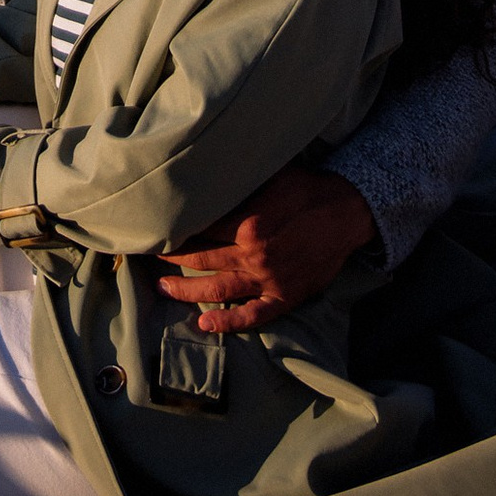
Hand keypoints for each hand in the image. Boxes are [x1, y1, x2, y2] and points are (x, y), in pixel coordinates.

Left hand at [157, 165, 374, 336]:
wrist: (347, 212)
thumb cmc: (306, 188)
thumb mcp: (270, 173)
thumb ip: (237, 180)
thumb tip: (202, 171)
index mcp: (247, 223)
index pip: (199, 228)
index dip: (174, 228)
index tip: (154, 226)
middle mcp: (253, 254)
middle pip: (200, 259)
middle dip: (171, 258)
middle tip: (149, 255)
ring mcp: (268, 280)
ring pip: (217, 290)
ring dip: (185, 292)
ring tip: (161, 289)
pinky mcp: (284, 297)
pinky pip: (252, 316)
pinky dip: (227, 323)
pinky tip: (204, 325)